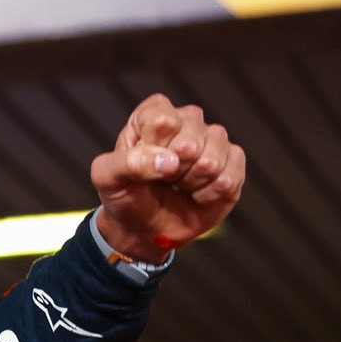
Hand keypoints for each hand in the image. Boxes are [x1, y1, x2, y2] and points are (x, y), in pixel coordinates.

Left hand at [90, 94, 245, 257]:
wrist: (144, 227)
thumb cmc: (125, 196)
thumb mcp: (107, 180)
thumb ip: (125, 164)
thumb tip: (169, 161)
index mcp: (153, 113)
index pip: (163, 121)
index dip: (153, 150)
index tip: (142, 163)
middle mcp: (188, 120)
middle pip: (190, 142)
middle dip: (173, 172)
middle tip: (162, 179)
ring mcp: (213, 139)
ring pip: (212, 160)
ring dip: (191, 184)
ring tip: (179, 186)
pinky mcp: (233, 161)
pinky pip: (229, 178)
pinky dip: (209, 195)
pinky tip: (197, 195)